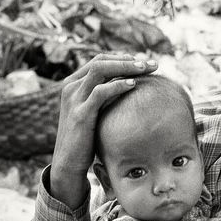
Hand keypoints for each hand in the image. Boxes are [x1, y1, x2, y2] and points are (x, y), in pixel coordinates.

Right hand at [50, 53, 156, 207]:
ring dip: (125, 67)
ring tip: (145, 69)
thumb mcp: (93, 112)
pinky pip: (100, 92)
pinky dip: (118, 86)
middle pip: (101, 60)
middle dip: (128, 59)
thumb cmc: (86, 138)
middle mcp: (71, 87)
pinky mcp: (80, 114)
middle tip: (151, 64)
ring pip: (100, 70)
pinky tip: (134, 85)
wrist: (69, 162)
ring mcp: (74, 99)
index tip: (143, 62)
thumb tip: (129, 88)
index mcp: (73, 84)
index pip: (99, 60)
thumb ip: (104, 98)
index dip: (122, 58)